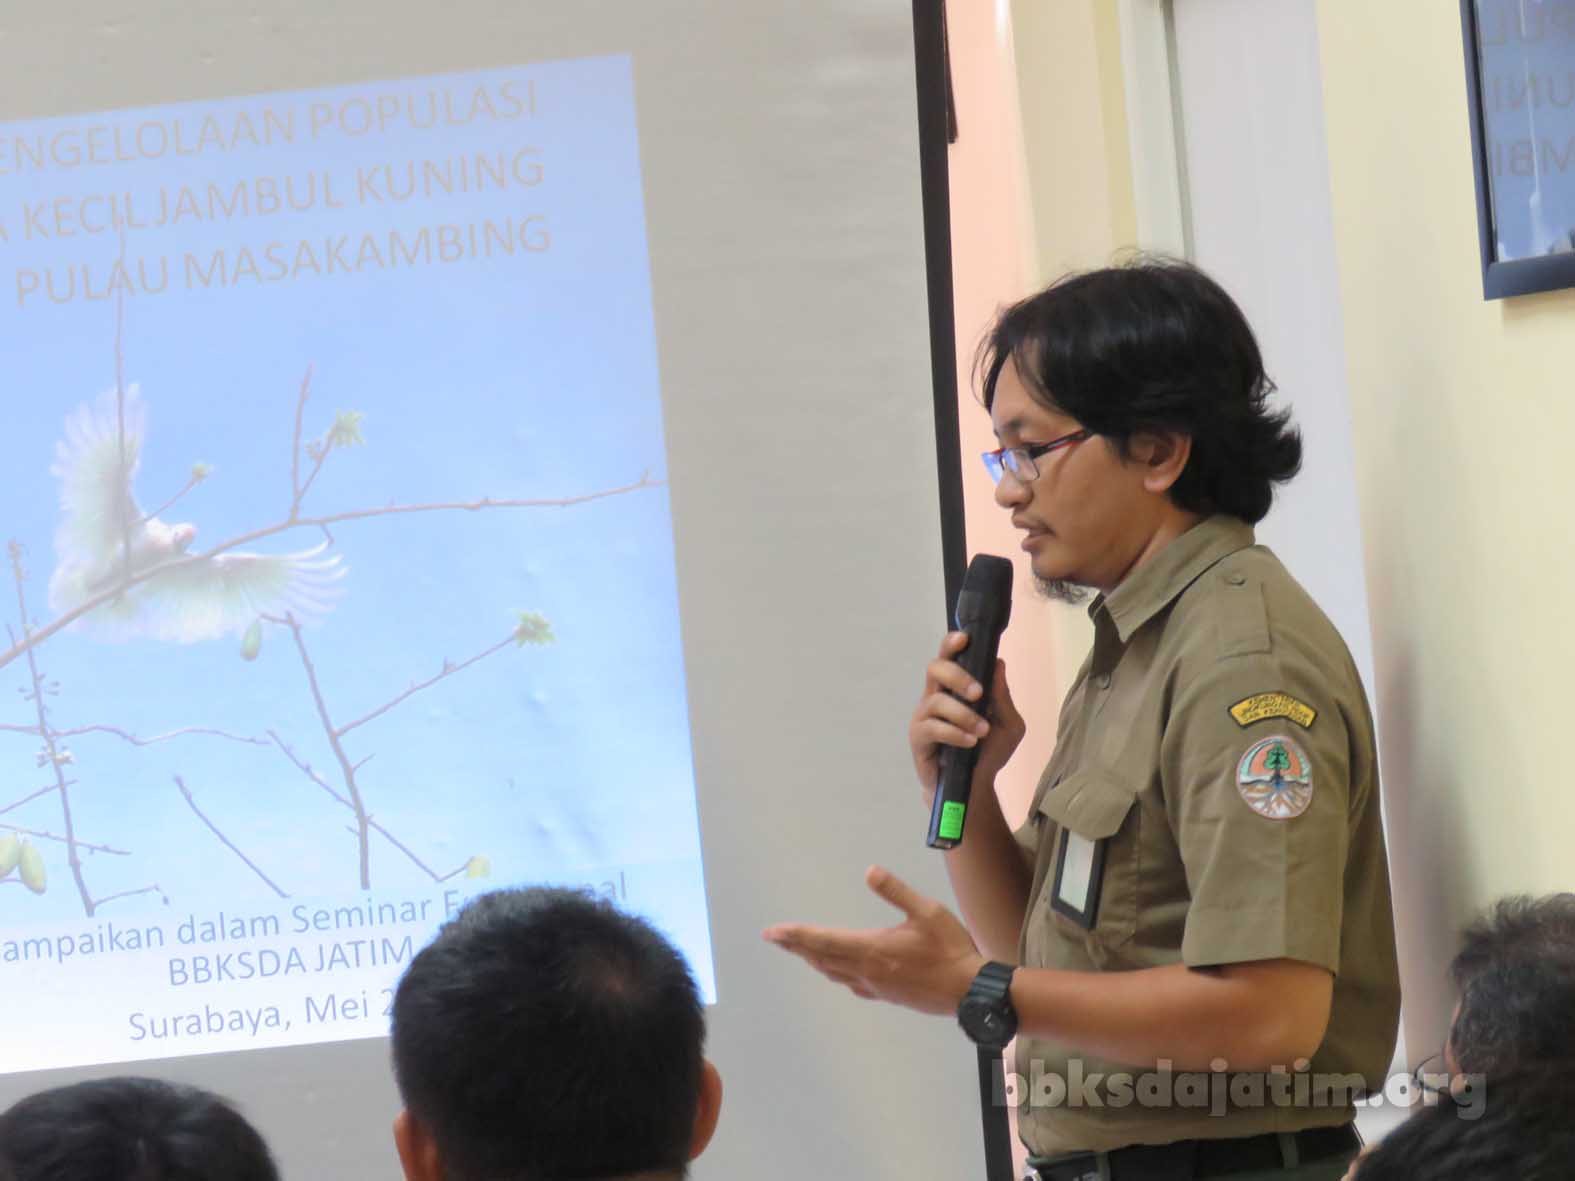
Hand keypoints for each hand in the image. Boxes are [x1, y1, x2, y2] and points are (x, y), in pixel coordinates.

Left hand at [763, 866, 987, 1015]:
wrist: (970, 992)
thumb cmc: (951, 949)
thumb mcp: (927, 911)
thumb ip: (896, 891)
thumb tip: (870, 871)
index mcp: (872, 949)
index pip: (823, 941)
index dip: (795, 936)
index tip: (772, 932)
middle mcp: (867, 971)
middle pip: (821, 958)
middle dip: (796, 947)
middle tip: (776, 939)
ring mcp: (876, 986)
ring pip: (834, 973)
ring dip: (813, 960)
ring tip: (799, 950)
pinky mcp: (887, 995)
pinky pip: (851, 983)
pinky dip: (835, 973)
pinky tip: (838, 971)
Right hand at [909, 633, 1025, 805]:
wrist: (976, 788)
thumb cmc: (989, 752)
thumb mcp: (1008, 724)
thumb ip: (1003, 697)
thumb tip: (999, 663)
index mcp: (954, 688)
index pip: (948, 657)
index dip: (951, 644)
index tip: (964, 638)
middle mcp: (936, 696)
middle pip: (935, 669)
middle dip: (957, 676)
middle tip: (978, 693)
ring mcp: (924, 716)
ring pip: (936, 700)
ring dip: (962, 714)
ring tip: (981, 731)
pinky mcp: (918, 738)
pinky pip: (933, 727)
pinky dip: (954, 733)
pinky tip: (969, 742)